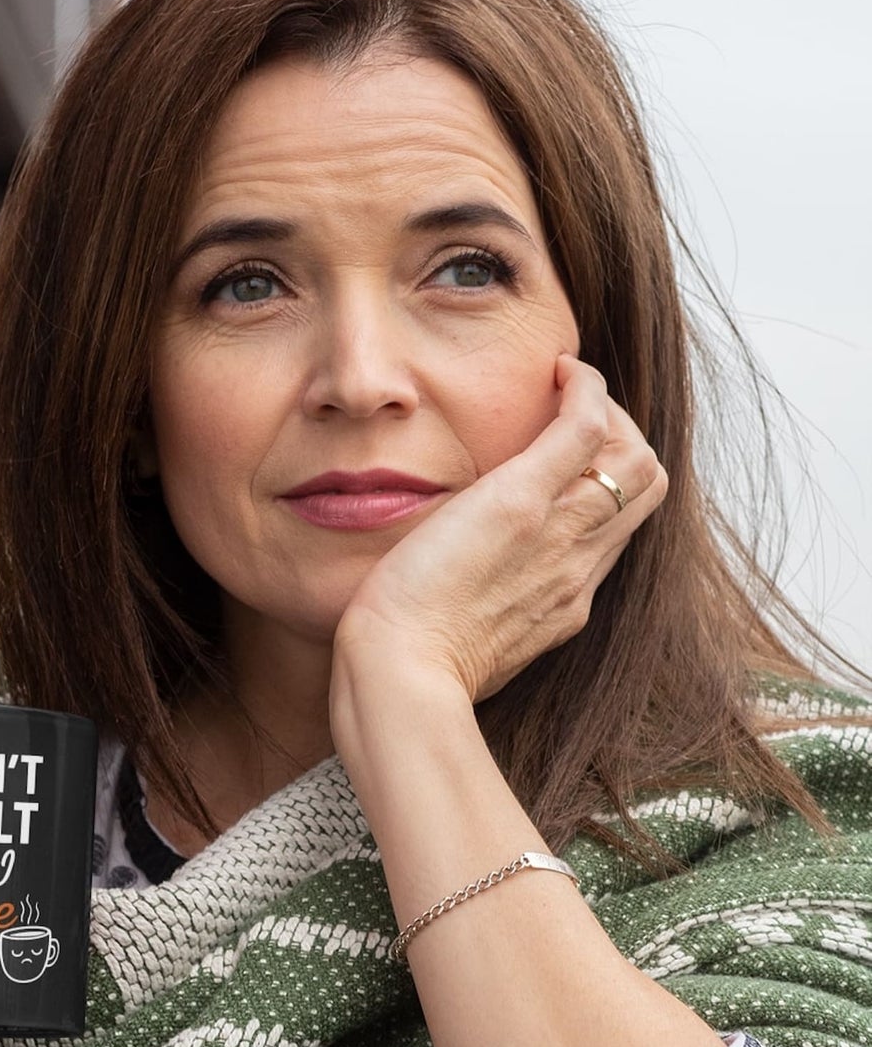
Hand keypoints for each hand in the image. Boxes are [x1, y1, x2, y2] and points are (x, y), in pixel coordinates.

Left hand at [332, 354, 666, 703]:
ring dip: (607, 411)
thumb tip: (454, 600)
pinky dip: (586, 389)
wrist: (401, 676)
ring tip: (566, 388)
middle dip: (622, 441)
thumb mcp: (464, 644)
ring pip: (634, 458)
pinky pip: (586, 427)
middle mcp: (577, 569)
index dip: (605, 487)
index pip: (614, 532)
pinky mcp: (523, 502)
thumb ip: (478, 615)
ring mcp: (560, 534)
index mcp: (564, 604)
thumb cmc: (408, 668)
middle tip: (574, 415)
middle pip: (644, 490)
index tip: (568, 464)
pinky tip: (561, 370)